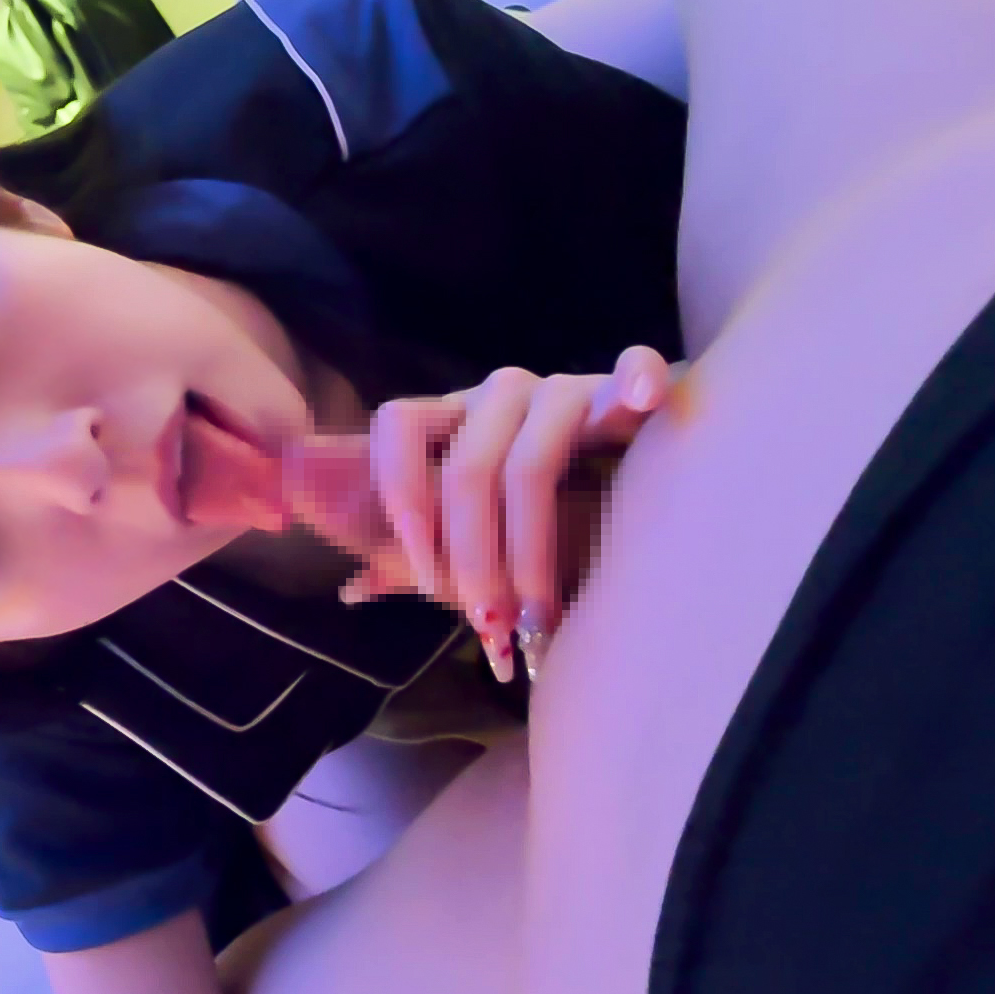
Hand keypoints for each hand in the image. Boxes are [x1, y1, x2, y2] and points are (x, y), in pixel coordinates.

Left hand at [284, 347, 674, 681]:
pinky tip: (641, 399)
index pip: (397, 424)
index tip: (422, 574)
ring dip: (530, 552)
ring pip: (531, 464)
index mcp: (452, 420)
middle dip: (472, 559)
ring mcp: (565, 391)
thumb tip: (352, 590)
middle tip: (489, 624)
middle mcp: (500, 396)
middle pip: (466, 468)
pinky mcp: (629, 391)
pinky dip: (634, 379)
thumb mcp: (473, 540)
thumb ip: (411, 559)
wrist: (642, 485)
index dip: (400, 495)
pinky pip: (632, 368)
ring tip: (541, 616)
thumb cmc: (543, 519)